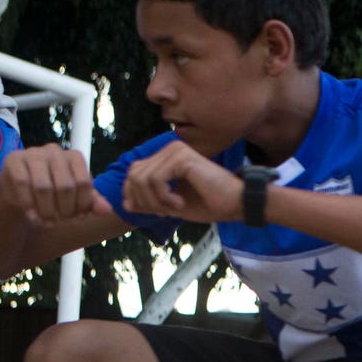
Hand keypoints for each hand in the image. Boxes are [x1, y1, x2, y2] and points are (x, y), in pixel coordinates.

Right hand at [0, 144, 113, 222]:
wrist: (21, 195)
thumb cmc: (54, 197)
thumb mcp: (76, 200)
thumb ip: (92, 203)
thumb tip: (107, 211)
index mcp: (74, 157)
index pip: (84, 183)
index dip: (82, 205)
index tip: (78, 217)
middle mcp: (54, 151)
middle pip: (65, 186)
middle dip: (65, 210)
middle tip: (61, 221)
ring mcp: (33, 153)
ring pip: (43, 187)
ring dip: (47, 211)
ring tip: (48, 222)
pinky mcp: (13, 160)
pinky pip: (23, 185)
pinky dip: (29, 205)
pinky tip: (32, 216)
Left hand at [122, 141, 245, 222]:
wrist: (237, 203)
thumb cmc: (209, 204)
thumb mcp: (171, 206)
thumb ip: (148, 202)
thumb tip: (125, 203)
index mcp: (166, 157)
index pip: (134, 173)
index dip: (135, 196)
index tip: (155, 212)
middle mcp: (169, 149)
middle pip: (134, 175)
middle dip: (143, 200)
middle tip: (164, 212)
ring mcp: (175, 150)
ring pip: (142, 178)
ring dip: (154, 201)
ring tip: (174, 209)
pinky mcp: (182, 157)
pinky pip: (156, 179)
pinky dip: (163, 197)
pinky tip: (179, 204)